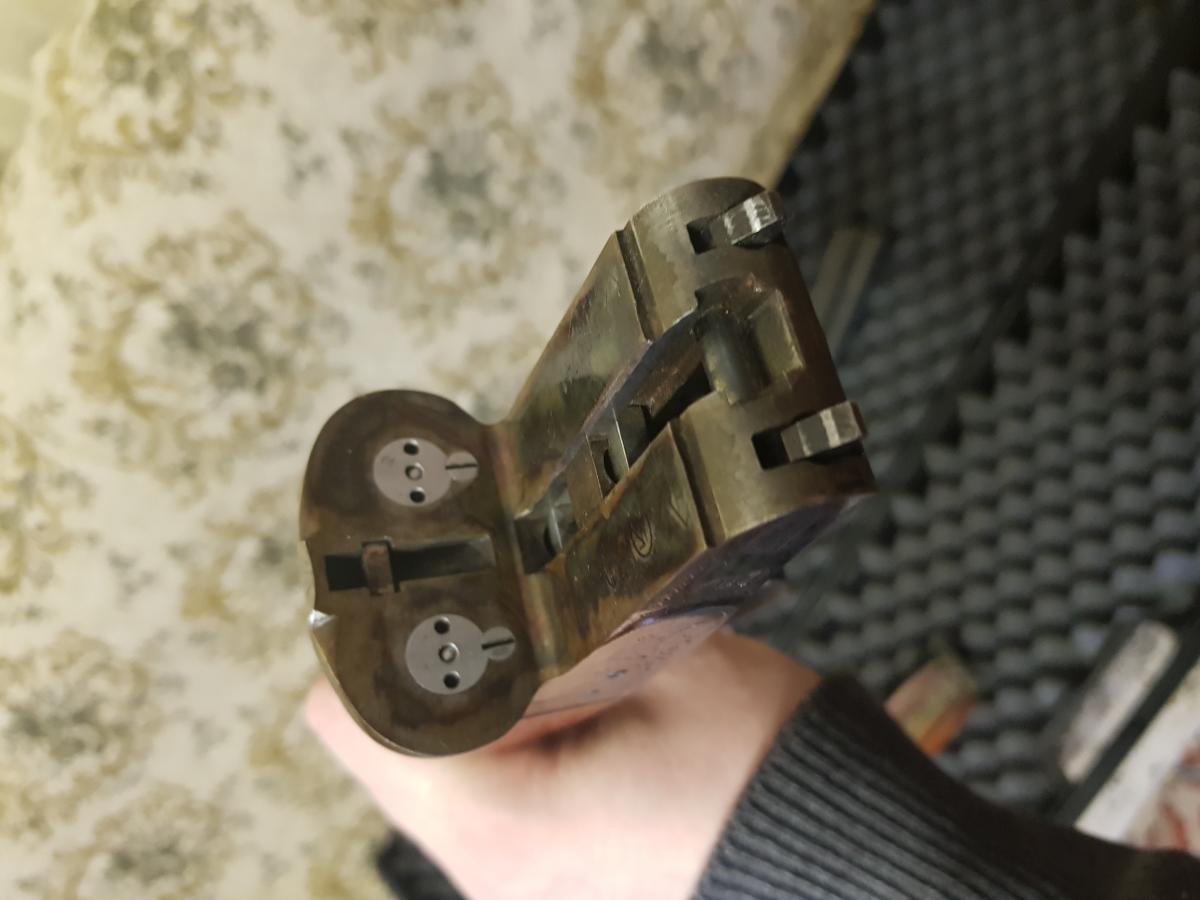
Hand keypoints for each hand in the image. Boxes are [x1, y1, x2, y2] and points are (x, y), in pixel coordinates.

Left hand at [306, 630, 819, 899]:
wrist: (835, 847)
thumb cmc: (763, 763)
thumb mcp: (656, 653)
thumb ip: (552, 616)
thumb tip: (482, 579)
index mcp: (506, 823)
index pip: (355, 720)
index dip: (380, 637)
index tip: (425, 588)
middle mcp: (489, 872)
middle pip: (375, 746)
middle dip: (418, 664)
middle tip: (483, 613)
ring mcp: (508, 882)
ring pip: (417, 770)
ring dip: (454, 701)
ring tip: (534, 662)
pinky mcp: (532, 873)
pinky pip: (466, 794)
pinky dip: (486, 740)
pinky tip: (550, 704)